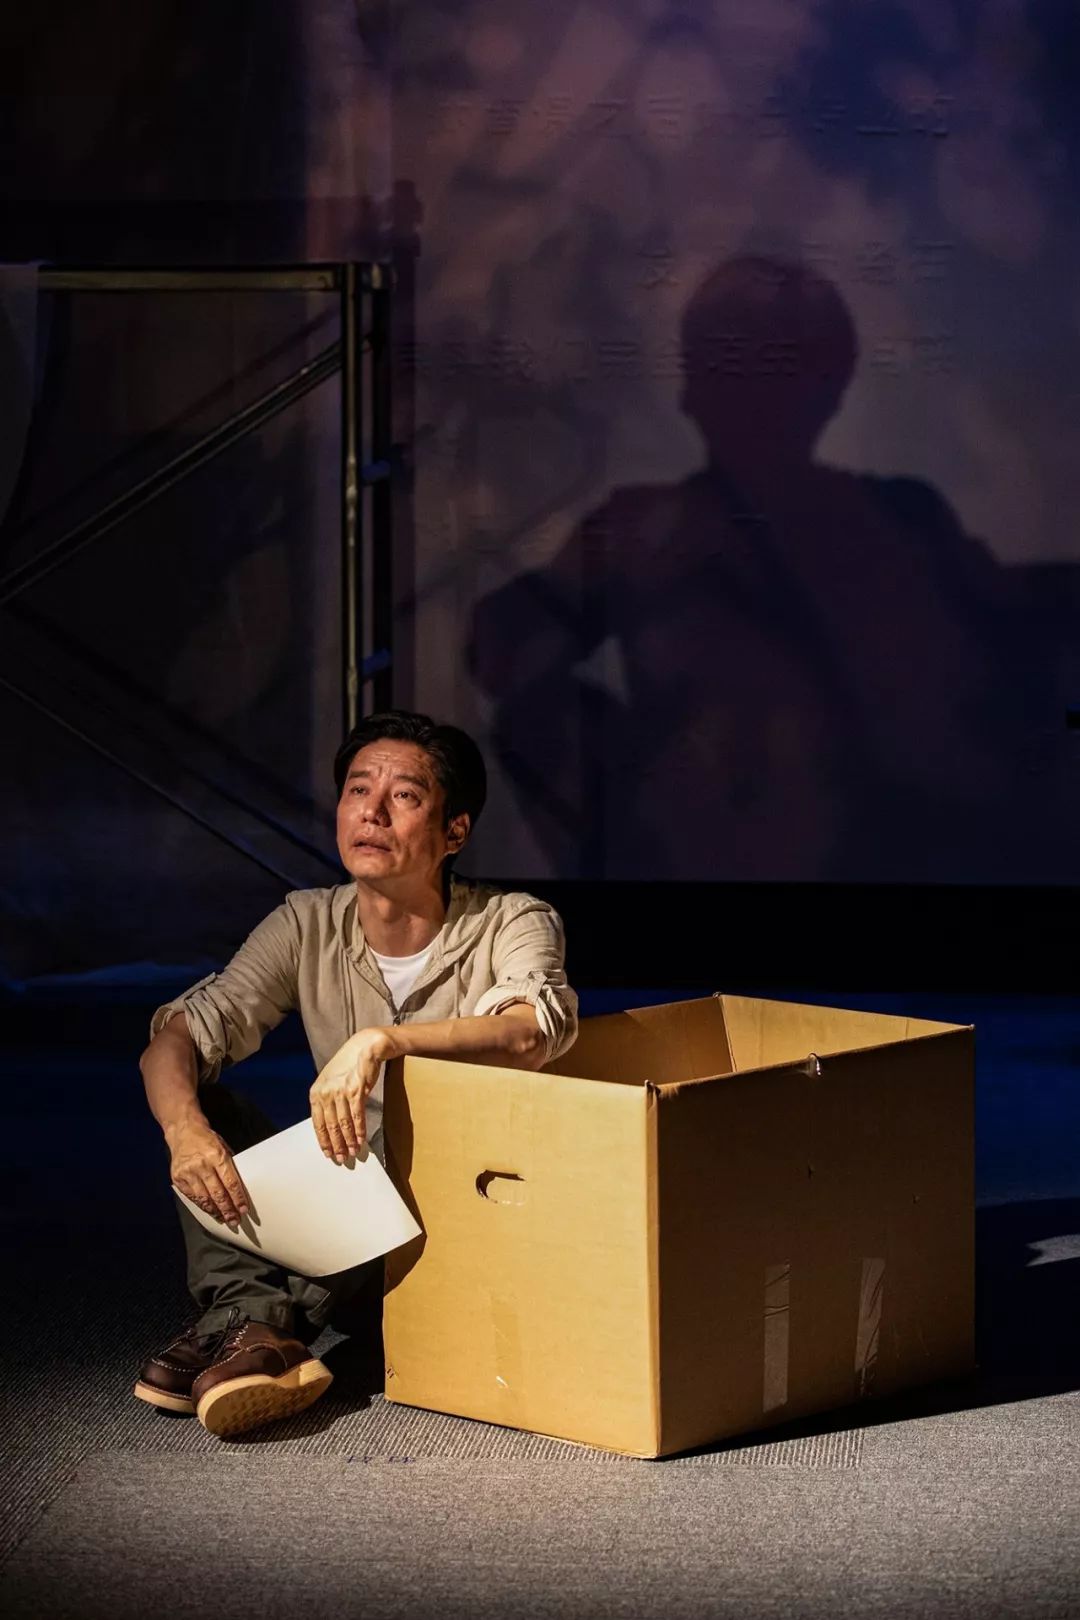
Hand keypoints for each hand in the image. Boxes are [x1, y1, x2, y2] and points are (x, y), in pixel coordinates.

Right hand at [168, 1120, 249, 1229]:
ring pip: (204, 1199)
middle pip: (218, 1194)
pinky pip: (192, 1197)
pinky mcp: (178, 1178)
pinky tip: (210, 1210)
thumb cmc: (206, 1139)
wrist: (183, 1131)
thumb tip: (238, 1189)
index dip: (238, 1198)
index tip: (243, 1209)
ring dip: (215, 1211)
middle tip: (235, 1221)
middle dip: (228, 1210)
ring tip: (223, 1219)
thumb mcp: (223, 1147)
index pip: (230, 1183)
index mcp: (217, 1156)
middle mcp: (202, 1165)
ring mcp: (188, 1172)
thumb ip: (229, 1166)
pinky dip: (202, 1205)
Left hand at [309, 1028, 393, 1160]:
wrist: (365, 1047)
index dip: (323, 1141)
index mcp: (316, 1093)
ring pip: (343, 1124)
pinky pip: (357, 1117)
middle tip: (341, 1159)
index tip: (328, 1153)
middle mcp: (326, 1093)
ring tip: (353, 1152)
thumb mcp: (330, 1081)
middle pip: (330, 1127)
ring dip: (348, 1141)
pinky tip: (360, 1140)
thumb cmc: (348, 1065)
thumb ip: (327, 1101)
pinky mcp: (356, 1091)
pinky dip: (359, 1131)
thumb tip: (330, 1124)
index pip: (317, 1123)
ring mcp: (340, 1092)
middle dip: (336, 1145)